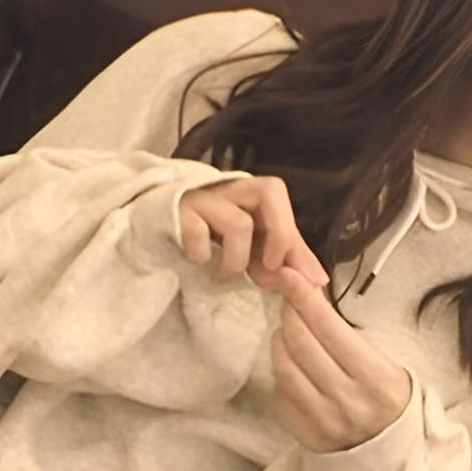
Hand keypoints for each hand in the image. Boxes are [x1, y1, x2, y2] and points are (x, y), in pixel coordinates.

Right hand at [178, 176, 330, 291]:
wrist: (151, 227)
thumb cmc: (210, 235)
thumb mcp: (252, 246)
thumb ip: (284, 258)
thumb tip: (320, 281)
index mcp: (251, 193)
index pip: (281, 201)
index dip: (291, 238)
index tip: (294, 273)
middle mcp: (230, 189)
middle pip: (270, 191)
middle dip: (279, 235)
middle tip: (269, 269)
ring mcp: (202, 199)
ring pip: (239, 222)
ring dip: (237, 261)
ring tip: (223, 276)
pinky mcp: (177, 213)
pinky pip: (197, 233)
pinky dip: (202, 254)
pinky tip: (199, 262)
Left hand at [269, 265, 412, 453]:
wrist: (393, 456)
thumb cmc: (390, 399)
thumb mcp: (387, 364)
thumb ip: (348, 336)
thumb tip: (312, 297)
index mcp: (377, 379)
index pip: (330, 329)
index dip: (305, 298)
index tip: (288, 275)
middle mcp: (348, 401)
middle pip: (301, 344)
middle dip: (290, 313)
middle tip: (289, 298)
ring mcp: (324, 422)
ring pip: (283, 367)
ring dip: (280, 339)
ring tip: (289, 330)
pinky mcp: (305, 436)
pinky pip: (280, 393)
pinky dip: (281, 371)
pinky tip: (292, 363)